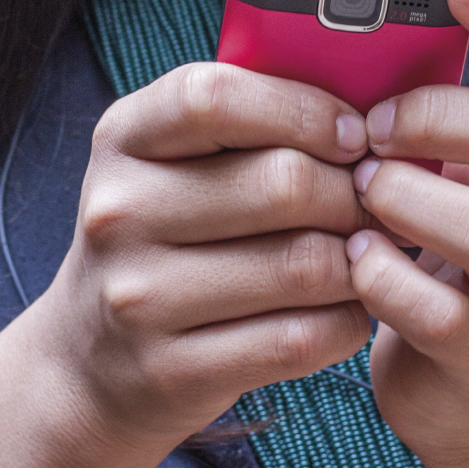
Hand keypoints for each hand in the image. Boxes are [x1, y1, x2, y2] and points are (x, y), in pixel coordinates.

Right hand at [38, 62, 373, 451]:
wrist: (90, 359)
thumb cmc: (166, 232)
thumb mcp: (175, 157)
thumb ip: (250, 119)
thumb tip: (369, 107)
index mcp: (125, 136)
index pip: (217, 97)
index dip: (304, 109)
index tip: (354, 133)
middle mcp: (121, 211)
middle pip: (283, 182)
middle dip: (354, 191)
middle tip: (378, 201)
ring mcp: (139, 297)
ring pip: (303, 264)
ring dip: (360, 258)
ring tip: (369, 251)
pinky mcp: (172, 370)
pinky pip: (300, 338)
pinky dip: (347, 320)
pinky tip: (348, 307)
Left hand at [343, 0, 468, 467]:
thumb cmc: (438, 255)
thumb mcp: (442, 173)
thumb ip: (420, 115)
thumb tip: (343, 38)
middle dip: (448, 118)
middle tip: (375, 127)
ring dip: (411, 202)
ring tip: (362, 198)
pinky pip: (447, 315)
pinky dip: (387, 281)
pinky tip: (357, 264)